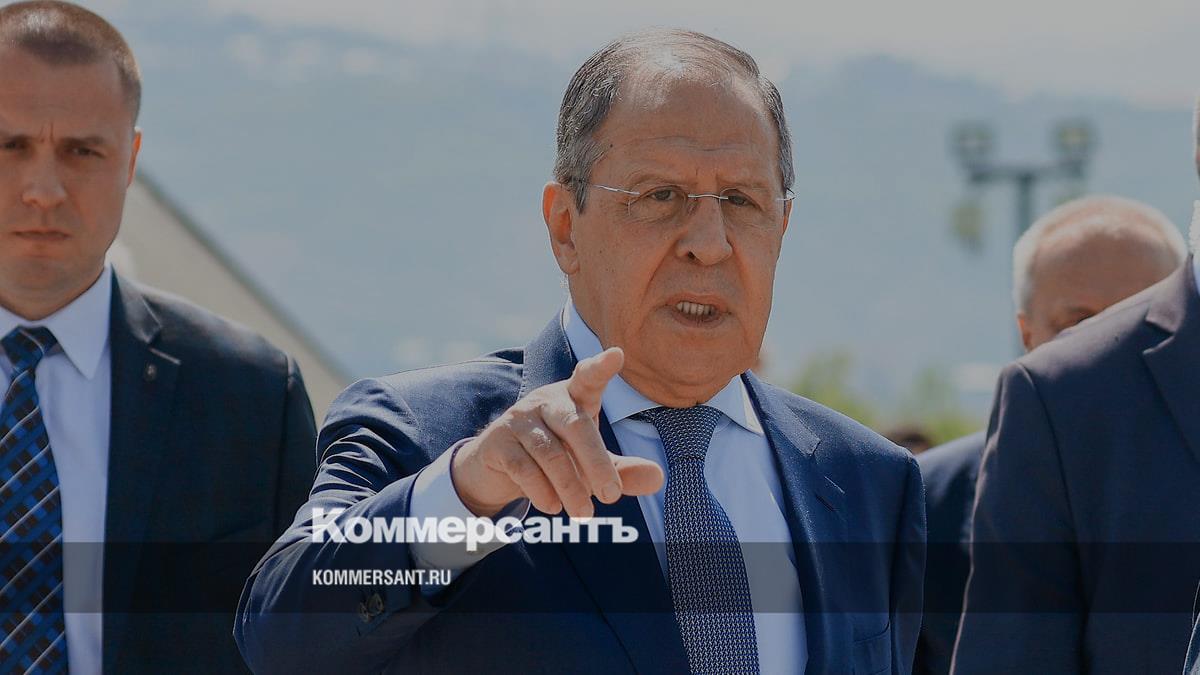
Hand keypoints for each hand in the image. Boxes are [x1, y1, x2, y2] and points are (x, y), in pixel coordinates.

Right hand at [451, 347, 664, 517]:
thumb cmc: (554, 459)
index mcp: (572, 398)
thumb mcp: (590, 466)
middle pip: (576, 425)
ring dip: (570, 486)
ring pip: (550, 452)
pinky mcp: (497, 442)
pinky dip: (542, 491)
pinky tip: (553, 507)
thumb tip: (658, 478)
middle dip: (596, 462)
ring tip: (584, 513)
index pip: (587, 378)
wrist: (496, 471)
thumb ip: (622, 471)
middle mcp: (545, 401)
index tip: (617, 355)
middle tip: (612, 496)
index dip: (600, 367)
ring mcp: (518, 419)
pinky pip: (524, 467)